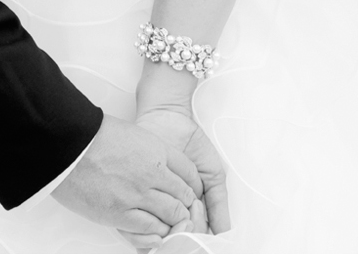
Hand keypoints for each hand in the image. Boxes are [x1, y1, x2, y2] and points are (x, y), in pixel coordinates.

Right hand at [52, 114, 202, 248]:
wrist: (69, 142)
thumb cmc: (92, 134)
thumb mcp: (129, 133)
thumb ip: (146, 151)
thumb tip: (151, 165)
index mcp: (156, 149)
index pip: (188, 172)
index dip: (192, 185)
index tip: (190, 192)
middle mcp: (153, 172)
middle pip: (183, 196)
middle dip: (186, 206)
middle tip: (184, 212)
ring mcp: (138, 194)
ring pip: (171, 215)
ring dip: (174, 222)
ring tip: (171, 225)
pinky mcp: (121, 213)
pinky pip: (150, 229)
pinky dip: (157, 234)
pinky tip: (157, 233)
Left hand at [136, 106, 229, 235]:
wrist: (169, 116)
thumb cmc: (191, 144)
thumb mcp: (212, 175)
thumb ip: (218, 205)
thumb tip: (223, 236)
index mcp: (184, 211)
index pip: (189, 239)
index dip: (197, 235)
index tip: (202, 216)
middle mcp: (166, 213)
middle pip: (174, 242)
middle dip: (188, 229)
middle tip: (194, 206)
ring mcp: (149, 206)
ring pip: (156, 238)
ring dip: (173, 225)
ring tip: (183, 204)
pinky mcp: (133, 196)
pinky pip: (136, 222)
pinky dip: (150, 221)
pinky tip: (163, 204)